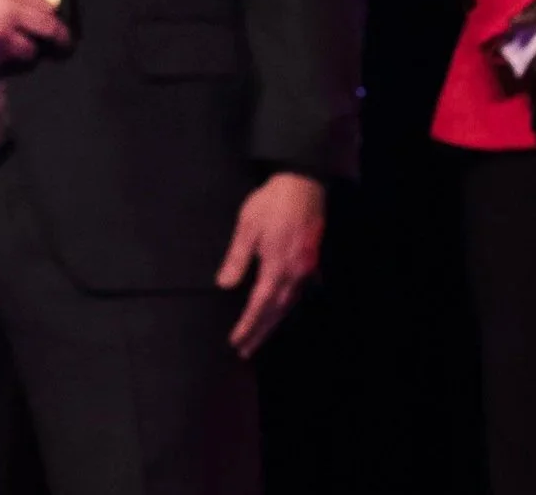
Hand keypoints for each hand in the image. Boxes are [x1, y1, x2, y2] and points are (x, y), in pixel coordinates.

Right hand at [0, 0, 68, 74]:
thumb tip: (50, 11)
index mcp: (11, 8)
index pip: (49, 29)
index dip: (61, 36)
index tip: (65, 41)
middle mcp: (1, 33)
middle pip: (32, 51)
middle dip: (32, 43)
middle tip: (24, 34)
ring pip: (13, 60)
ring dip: (12, 50)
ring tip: (0, 35)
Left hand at [216, 173, 324, 356]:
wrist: (302, 185)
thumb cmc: (271, 203)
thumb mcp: (247, 226)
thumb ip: (237, 258)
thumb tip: (224, 285)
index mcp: (276, 266)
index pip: (260, 305)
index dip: (248, 326)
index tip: (236, 341)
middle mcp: (294, 274)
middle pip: (276, 312)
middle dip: (260, 332)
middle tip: (246, 351)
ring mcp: (306, 270)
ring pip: (289, 305)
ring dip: (273, 323)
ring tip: (259, 336)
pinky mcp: (311, 263)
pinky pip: (298, 293)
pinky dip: (286, 307)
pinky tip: (279, 311)